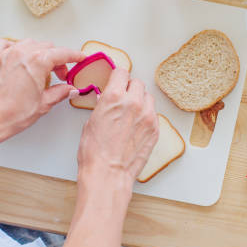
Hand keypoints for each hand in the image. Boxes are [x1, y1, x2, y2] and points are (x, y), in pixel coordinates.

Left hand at [0, 38, 84, 143]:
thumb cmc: (11, 114)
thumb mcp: (44, 103)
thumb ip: (60, 92)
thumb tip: (69, 89)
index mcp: (38, 62)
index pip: (63, 53)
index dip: (75, 56)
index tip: (80, 58)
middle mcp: (22, 53)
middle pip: (48, 47)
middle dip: (58, 59)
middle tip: (61, 74)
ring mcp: (6, 54)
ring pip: (29, 43)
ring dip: (40, 52)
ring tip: (42, 67)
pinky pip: (6, 44)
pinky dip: (16, 47)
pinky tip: (20, 57)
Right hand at [77, 68, 158, 184]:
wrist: (108, 174)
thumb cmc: (95, 153)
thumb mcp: (91, 121)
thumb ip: (103, 105)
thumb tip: (107, 99)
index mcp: (114, 97)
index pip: (121, 72)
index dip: (118, 76)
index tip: (117, 80)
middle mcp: (133, 103)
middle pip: (137, 83)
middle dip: (129, 88)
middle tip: (123, 97)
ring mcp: (147, 116)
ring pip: (148, 97)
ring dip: (140, 100)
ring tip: (131, 113)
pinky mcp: (155, 129)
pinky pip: (153, 114)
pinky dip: (146, 116)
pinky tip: (136, 126)